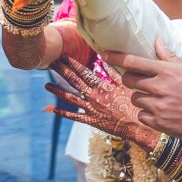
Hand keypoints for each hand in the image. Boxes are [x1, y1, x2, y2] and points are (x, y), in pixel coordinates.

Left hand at [45, 56, 159, 149]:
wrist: (135, 125)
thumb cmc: (132, 105)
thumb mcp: (125, 86)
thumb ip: (114, 73)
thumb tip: (106, 61)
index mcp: (102, 86)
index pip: (85, 72)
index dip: (73, 64)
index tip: (64, 57)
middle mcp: (93, 96)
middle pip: (74, 82)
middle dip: (62, 71)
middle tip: (51, 63)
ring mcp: (90, 108)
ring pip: (70, 98)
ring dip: (58, 91)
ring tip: (46, 85)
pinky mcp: (91, 120)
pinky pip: (75, 116)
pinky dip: (64, 113)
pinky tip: (54, 110)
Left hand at [104, 39, 181, 146]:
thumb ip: (170, 57)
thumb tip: (157, 42)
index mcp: (168, 72)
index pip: (134, 61)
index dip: (117, 57)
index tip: (105, 54)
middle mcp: (160, 88)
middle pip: (129, 80)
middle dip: (130, 79)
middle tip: (139, 81)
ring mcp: (158, 107)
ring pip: (135, 99)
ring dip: (141, 98)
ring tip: (158, 99)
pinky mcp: (159, 123)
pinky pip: (141, 116)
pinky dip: (147, 114)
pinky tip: (160, 112)